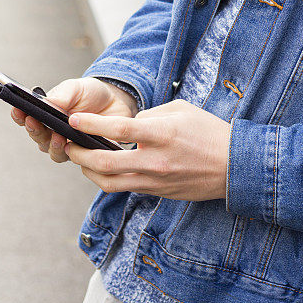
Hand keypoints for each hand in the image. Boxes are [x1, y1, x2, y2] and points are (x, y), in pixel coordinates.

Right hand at [10, 77, 137, 163]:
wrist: (116, 100)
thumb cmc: (91, 93)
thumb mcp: (76, 87)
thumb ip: (62, 95)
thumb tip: (48, 103)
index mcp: (46, 115)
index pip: (27, 118)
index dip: (19, 116)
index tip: (17, 110)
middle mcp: (53, 133)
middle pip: (38, 138)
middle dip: (35, 130)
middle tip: (34, 122)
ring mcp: (69, 145)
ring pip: (54, 152)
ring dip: (53, 145)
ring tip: (59, 136)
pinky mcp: (86, 154)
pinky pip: (78, 159)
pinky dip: (76, 153)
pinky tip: (78, 145)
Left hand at [64, 99, 230, 200]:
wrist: (233, 167)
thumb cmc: (208, 132)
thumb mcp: (180, 109)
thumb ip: (150, 114)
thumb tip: (130, 123)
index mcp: (162, 134)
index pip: (119, 129)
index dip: (92, 125)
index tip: (73, 120)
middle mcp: (155, 160)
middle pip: (106, 163)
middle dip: (80, 154)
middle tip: (68, 144)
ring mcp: (155, 180)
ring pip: (110, 182)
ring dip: (89, 171)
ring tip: (80, 158)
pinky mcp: (157, 192)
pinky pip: (125, 187)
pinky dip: (108, 178)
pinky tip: (102, 167)